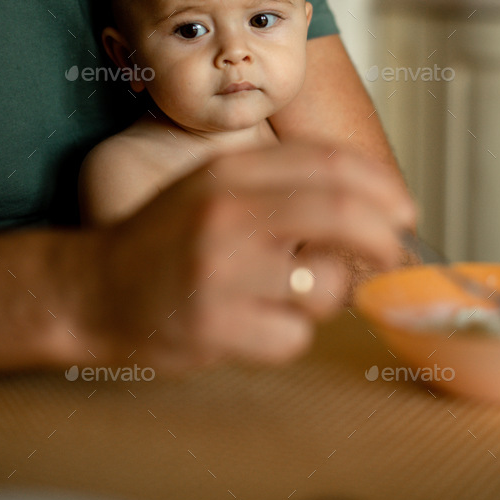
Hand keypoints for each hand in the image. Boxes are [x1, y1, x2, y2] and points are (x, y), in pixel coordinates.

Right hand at [96, 142, 414, 370]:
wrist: (96, 287)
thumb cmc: (168, 235)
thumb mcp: (217, 186)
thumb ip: (284, 183)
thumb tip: (371, 202)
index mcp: (230, 172)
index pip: (328, 162)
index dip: (381, 184)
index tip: (403, 207)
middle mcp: (228, 212)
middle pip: (341, 213)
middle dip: (384, 235)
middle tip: (395, 250)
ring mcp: (222, 271)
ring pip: (324, 287)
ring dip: (324, 295)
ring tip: (285, 292)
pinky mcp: (217, 326)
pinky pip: (295, 337)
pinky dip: (289, 334)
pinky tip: (253, 322)